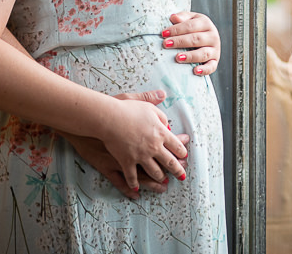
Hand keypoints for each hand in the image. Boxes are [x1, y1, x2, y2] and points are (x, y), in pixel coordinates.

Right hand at [59, 90, 189, 198]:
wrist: (106, 117)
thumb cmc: (124, 108)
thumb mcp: (143, 103)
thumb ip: (155, 104)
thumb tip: (164, 102)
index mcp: (159, 132)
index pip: (175, 145)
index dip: (181, 151)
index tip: (184, 156)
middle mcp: (153, 147)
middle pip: (168, 162)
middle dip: (177, 170)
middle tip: (182, 176)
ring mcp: (139, 156)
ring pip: (153, 172)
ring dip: (159, 178)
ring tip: (164, 184)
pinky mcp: (125, 162)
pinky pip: (131, 177)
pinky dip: (134, 185)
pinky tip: (137, 190)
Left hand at [163, 11, 220, 75]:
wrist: (208, 38)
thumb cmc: (194, 28)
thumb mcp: (189, 19)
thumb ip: (182, 17)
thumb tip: (173, 17)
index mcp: (205, 23)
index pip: (190, 26)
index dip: (177, 29)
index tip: (164, 33)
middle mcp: (213, 36)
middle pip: (196, 39)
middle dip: (180, 41)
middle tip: (166, 44)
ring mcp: (215, 50)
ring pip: (203, 53)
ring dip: (190, 56)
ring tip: (177, 57)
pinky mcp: (215, 61)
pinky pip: (211, 67)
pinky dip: (204, 70)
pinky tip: (195, 71)